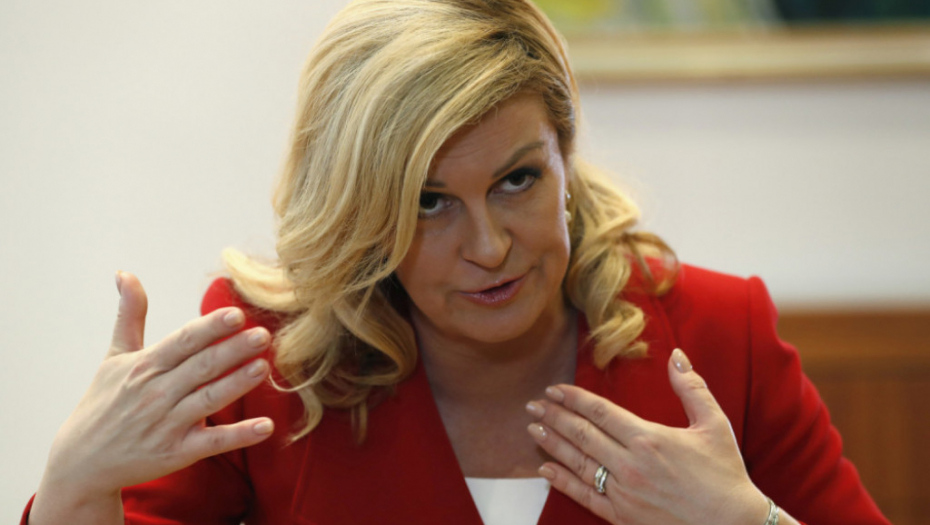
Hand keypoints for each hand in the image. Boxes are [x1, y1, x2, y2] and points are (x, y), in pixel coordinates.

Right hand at [37, 272, 274, 504]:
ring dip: (237, 384)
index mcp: (145, 366)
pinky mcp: (178, 452)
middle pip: (201, 367)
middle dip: (233, 350)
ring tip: (264, 367)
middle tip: (263, 335)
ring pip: (209, 400)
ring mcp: (168, 424)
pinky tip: (266, 426)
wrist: (83, 462)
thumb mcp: (115, 356)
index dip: (210, 328)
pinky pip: (213, 442)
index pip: (183, 342)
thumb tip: (125, 274)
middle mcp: (156, 394)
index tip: (236, 314)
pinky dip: (239, 435)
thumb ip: (130, 315)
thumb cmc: (103, 404)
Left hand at [525, 349, 770, 524]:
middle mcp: (630, 465)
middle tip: (533, 405)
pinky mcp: (623, 517)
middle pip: (582, 435)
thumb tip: (676, 355)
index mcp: (648, 439)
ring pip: (578, 464)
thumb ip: (691, 387)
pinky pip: (585, 497)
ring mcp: (624, 493)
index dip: (573, 399)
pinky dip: (563, 482)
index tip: (554, 390)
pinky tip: (546, 469)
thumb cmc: (725, 475)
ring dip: (553, 444)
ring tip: (533, 429)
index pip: (599, 412)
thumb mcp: (714, 424)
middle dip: (554, 417)